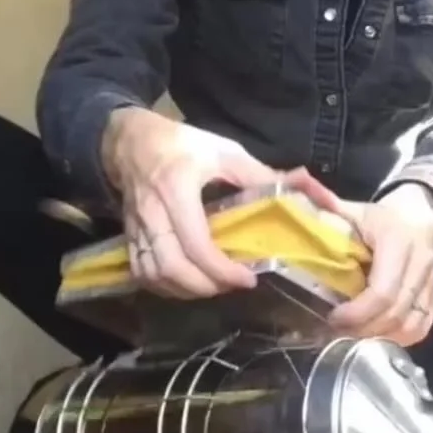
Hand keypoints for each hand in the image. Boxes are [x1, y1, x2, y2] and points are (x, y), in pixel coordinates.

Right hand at [102, 107, 330, 297]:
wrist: (130, 142)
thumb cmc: (181, 145)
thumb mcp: (223, 152)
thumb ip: (259, 175)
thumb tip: (303, 188)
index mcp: (176, 190)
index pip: (196, 245)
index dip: (223, 271)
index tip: (249, 278)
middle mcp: (152, 215)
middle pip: (172, 269)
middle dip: (205, 287)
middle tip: (232, 285)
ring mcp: (136, 229)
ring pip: (154, 276)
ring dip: (185, 290)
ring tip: (213, 285)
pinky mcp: (129, 237)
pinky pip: (142, 274)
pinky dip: (165, 286)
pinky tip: (187, 283)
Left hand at [327, 183, 432, 345]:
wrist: (418, 216)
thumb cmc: (376, 219)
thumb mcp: (350, 209)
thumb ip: (324, 205)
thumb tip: (296, 185)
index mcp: (397, 241)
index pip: (383, 289)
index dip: (358, 312)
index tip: (333, 317)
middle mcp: (420, 263)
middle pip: (396, 311)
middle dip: (364, 329)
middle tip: (336, 332)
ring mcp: (431, 282)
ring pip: (411, 323)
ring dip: (380, 336)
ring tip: (353, 337)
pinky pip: (422, 326)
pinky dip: (400, 338)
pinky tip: (377, 337)